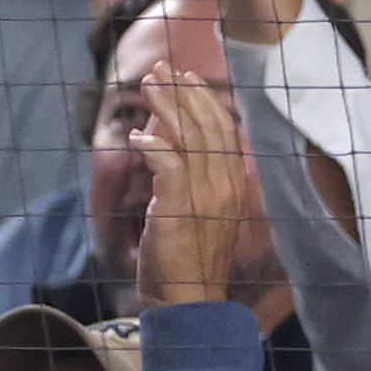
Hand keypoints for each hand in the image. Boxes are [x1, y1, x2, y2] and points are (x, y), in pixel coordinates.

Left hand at [130, 67, 258, 311]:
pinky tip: (138, 137)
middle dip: (184, 92)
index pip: (223, 128)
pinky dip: (153, 146)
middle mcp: (224, 184)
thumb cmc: (186, 259)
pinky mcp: (180, 208)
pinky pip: (169, 165)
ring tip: (149, 84)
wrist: (188, 301)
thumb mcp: (190, 207)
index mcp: (232, 183)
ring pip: (190, 137)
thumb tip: (163, 134)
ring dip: (167, 107)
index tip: (185, 76)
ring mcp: (205, 196)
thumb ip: (182, 171)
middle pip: (208, 124)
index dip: (204, 99)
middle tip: (161, 68)